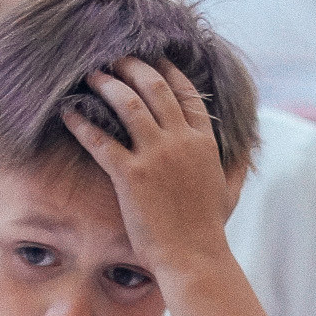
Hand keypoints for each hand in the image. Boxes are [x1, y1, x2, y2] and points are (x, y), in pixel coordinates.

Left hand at [59, 58, 243, 283]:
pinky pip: (101, 140)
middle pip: (155, 88)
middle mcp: (181, 142)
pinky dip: (81, 123)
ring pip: (127, 105)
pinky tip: (67, 112)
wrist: (194, 257)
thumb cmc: (209, 228)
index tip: (153, 57)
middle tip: (114, 57)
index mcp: (204, 142)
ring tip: (91, 75)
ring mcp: (156, 156)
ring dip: (107, 84)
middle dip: (132, 66)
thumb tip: (248, 147)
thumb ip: (238, 163)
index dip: (168, 71)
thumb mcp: (231, 190)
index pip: (187, 93)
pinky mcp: (130, 175)